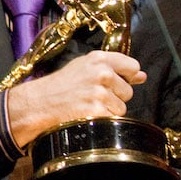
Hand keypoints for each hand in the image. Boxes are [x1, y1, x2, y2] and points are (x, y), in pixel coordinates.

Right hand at [7, 50, 146, 147]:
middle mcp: (101, 73)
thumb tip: (141, 75)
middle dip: (115, 97)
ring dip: (108, 110)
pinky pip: (112, 119)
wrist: (39, 102)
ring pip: (121, 108)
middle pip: (128, 91)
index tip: (115, 83)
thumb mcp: (84, 67)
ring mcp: (100, 92)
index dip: (126, 77)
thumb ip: (113, 68)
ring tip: (88, 106)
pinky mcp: (97, 110)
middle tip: (93, 96)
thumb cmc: (59, 85)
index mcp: (99, 59)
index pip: (132, 66)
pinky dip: (102, 120)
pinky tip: (87, 115)